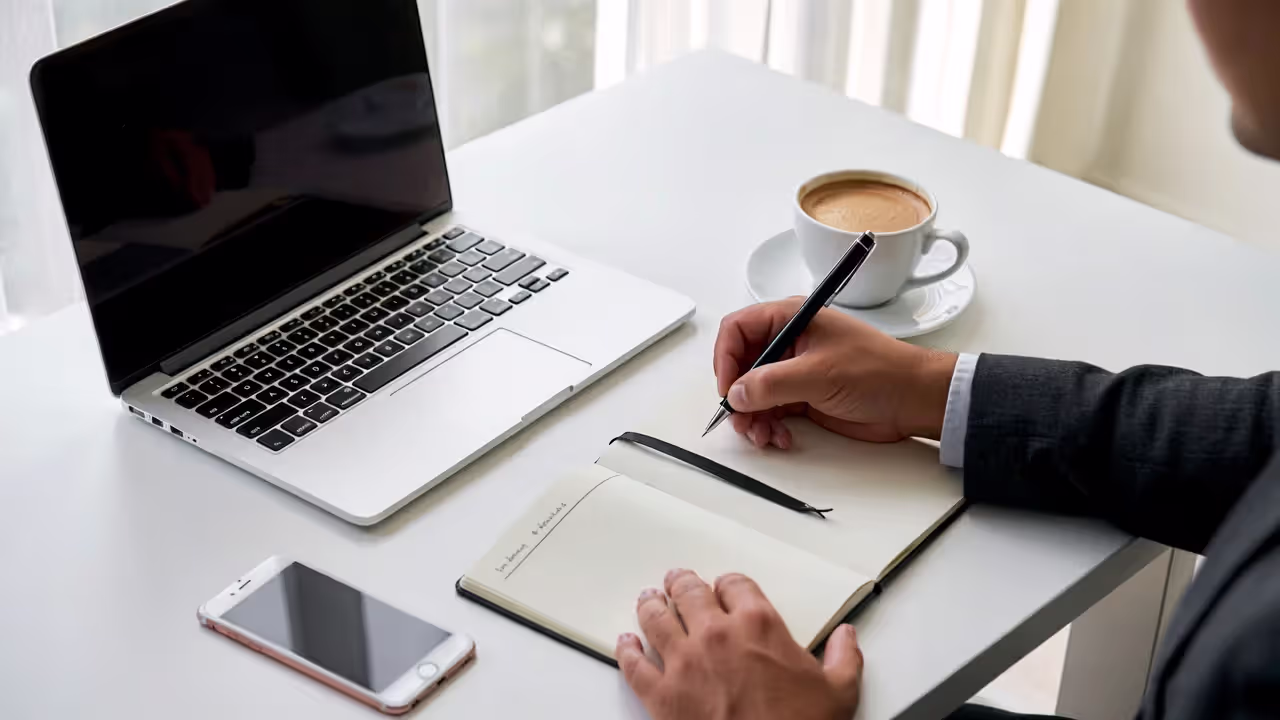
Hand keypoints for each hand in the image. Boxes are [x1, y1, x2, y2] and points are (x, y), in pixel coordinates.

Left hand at [616, 569, 862, 719]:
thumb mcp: (838, 692)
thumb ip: (843, 658)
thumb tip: (847, 639)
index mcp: (758, 625)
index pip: (736, 584)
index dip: (729, 583)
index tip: (726, 586)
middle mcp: (716, 635)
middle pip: (690, 592)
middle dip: (682, 583)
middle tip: (677, 580)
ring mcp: (684, 663)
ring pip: (656, 619)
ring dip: (651, 605)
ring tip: (648, 599)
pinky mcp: (661, 695)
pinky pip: (635, 665)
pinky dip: (627, 651)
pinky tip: (626, 644)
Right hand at [713, 298, 957, 447]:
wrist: (913, 400)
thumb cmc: (878, 371)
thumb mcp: (819, 374)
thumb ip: (771, 383)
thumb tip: (736, 393)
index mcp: (792, 319)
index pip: (739, 329)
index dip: (726, 358)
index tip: (728, 388)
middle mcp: (789, 342)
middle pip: (741, 365)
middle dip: (738, 395)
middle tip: (742, 420)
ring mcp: (795, 371)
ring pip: (753, 393)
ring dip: (752, 417)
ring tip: (763, 436)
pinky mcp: (803, 396)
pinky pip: (770, 411)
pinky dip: (768, 426)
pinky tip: (780, 438)